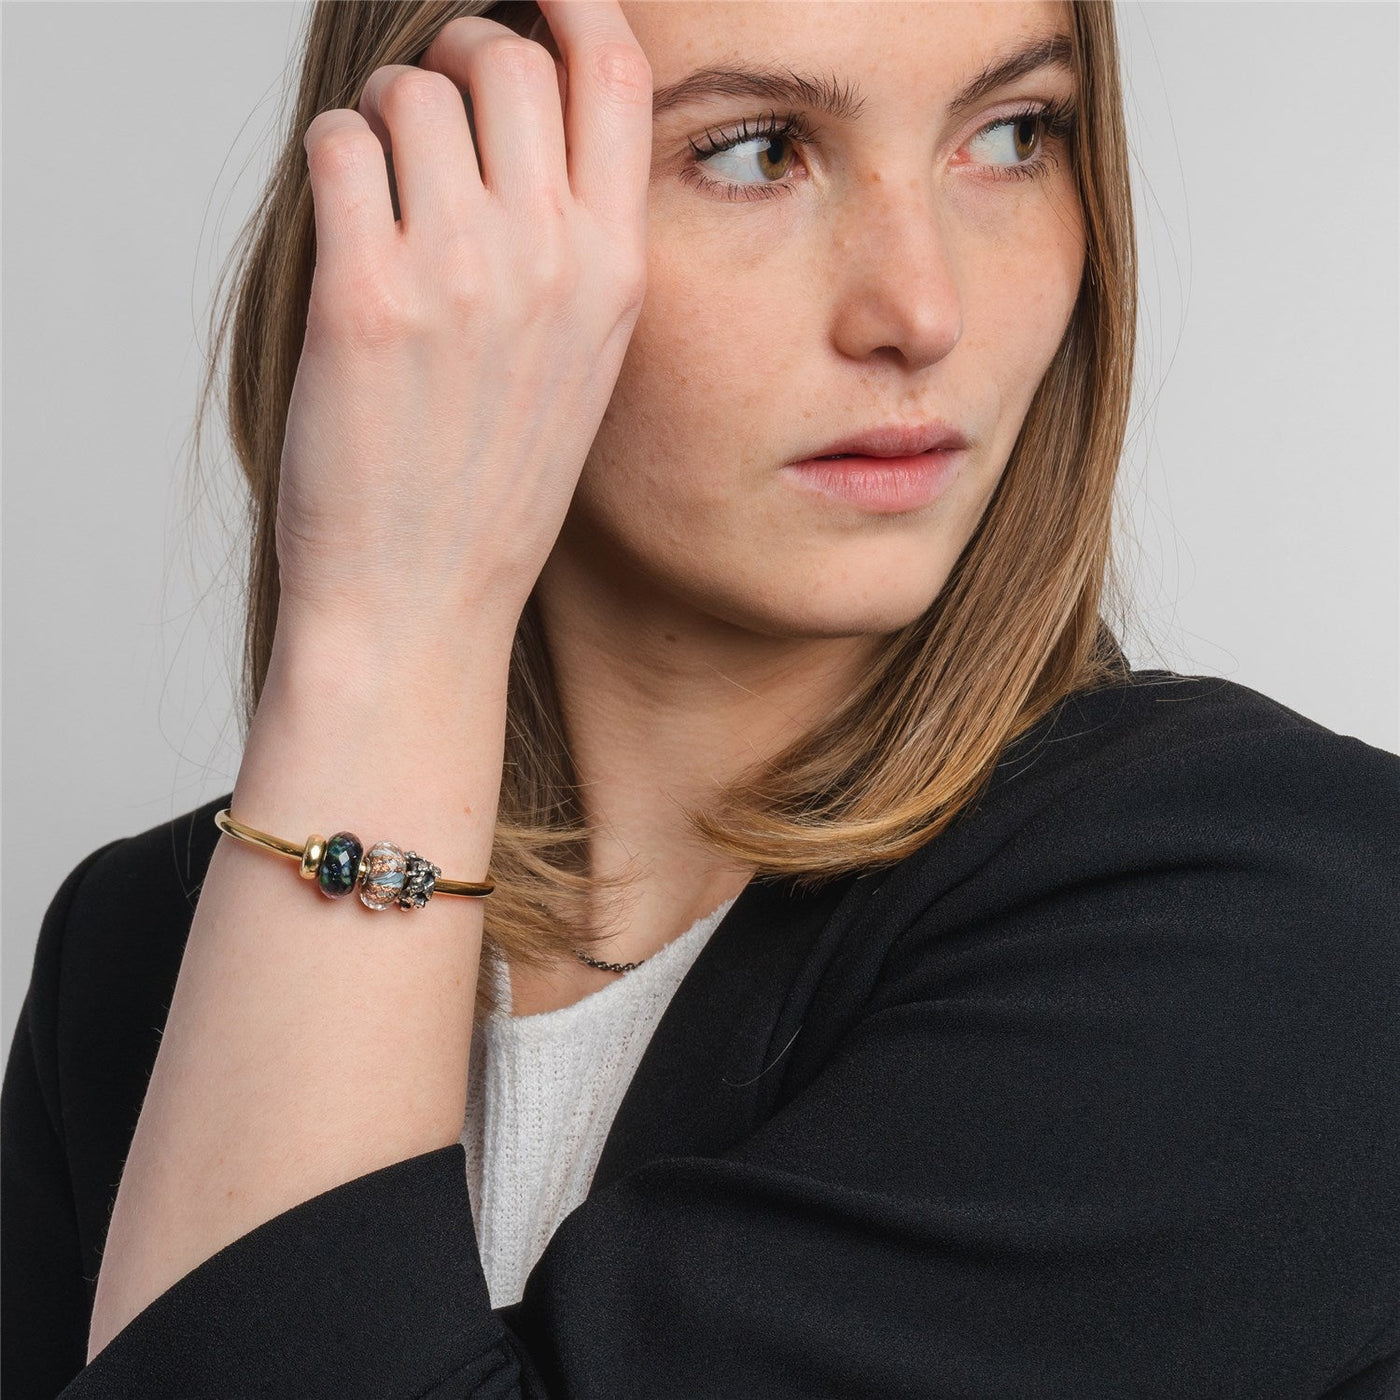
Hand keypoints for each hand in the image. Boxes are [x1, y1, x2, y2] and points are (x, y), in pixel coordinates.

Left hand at [276, 0, 650, 646]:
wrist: (424, 597)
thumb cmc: (495, 487)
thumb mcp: (581, 367)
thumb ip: (574, 245)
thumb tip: (524, 120)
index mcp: (617, 276)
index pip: (613, 71)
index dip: (567, 5)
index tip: (530, 1)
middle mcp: (550, 262)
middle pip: (506, 54)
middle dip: (459, 57)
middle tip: (433, 113)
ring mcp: (460, 275)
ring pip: (414, 91)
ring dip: (384, 118)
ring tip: (382, 190)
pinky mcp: (364, 295)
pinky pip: (339, 146)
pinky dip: (332, 164)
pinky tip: (344, 228)